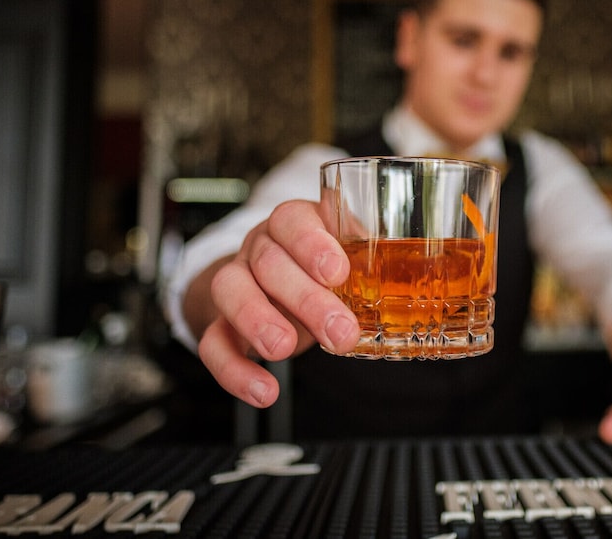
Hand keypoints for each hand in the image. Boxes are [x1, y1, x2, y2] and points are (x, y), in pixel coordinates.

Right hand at [195, 200, 359, 407]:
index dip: (311, 244)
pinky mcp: (221, 322)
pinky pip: (213, 343)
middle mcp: (259, 247)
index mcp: (292, 223)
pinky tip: (264, 392)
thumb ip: (366, 258)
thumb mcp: (348, 252)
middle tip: (340, 331)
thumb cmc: (322, 264)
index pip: (292, 220)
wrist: (278, 283)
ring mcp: (236, 282)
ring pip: (230, 291)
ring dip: (257, 322)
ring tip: (283, 350)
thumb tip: (398, 273)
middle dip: (305, 300)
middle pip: (268, 263)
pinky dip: (234, 370)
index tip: (338, 273)